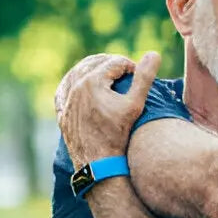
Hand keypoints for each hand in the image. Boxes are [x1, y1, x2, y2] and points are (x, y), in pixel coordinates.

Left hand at [56, 51, 160, 168]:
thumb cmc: (118, 135)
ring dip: (96, 72)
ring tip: (111, 78)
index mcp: (92, 81)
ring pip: (81, 74)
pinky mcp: (63, 111)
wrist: (96, 163)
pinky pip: (68, 89)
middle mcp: (75, 87)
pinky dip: (79, 84)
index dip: (132, 67)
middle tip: (127, 75)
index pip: (116, 63)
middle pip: (97, 64)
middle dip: (113, 66)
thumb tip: (154, 54)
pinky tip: (89, 88)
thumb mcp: (134, 105)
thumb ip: (144, 78)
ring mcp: (67, 99)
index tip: (140, 76)